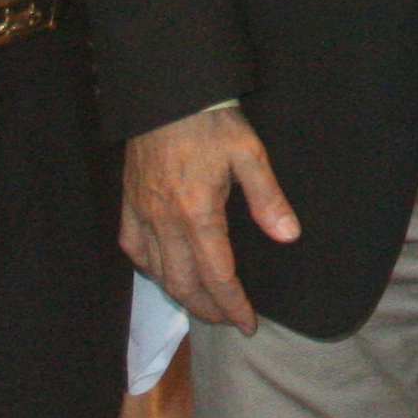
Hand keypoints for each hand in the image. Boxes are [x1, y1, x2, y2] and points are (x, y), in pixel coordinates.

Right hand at [121, 103, 298, 333]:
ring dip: (181, 295)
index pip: (217, 276)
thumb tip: (288, 236)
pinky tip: (163, 272)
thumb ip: (268, 199)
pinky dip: (149, 268)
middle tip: (228, 320)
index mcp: (198, 214)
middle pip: (184, 284)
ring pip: (158, 272)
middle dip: (208, 309)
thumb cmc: (211, 122)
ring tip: (203, 305)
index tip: (248, 324)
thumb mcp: (250, 155)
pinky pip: (133, 248)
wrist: (167, 93)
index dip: (233, 305)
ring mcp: (143, 214)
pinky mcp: (129, 203)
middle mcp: (166, 222)